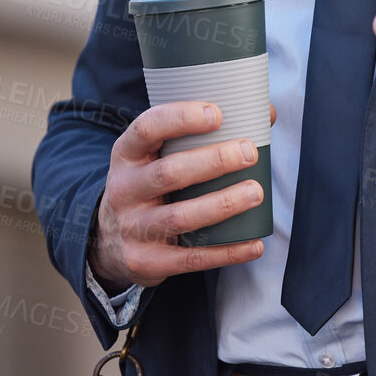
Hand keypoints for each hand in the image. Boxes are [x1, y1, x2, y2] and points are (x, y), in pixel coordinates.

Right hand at [87, 101, 275, 291]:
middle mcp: (123, 190)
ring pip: (179, 217)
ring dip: (222, 205)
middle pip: (168, 173)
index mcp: (127, 154)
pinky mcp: (145, 261)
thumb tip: (265, 114)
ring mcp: (132, 228)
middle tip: (249, 153)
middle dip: (213, 162)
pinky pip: (190, 258)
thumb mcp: (157, 156)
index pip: (147, 128)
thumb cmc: (151, 185)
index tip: (217, 114)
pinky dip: (227, 252)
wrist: (110, 241)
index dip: (180, 119)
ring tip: (255, 193)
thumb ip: (200, 134)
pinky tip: (254, 244)